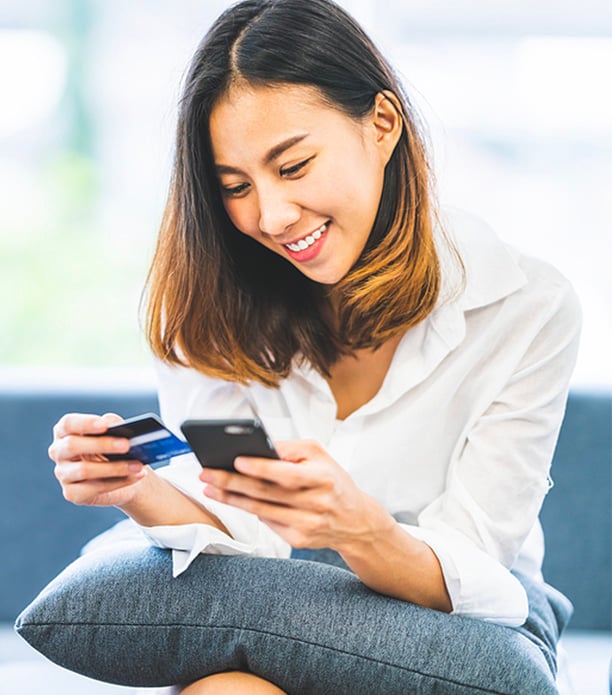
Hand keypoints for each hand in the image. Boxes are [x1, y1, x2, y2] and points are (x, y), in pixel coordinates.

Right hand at [48, 413, 146, 507]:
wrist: (126, 473)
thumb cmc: (116, 448)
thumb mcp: (116, 432)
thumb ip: (114, 425)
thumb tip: (114, 426)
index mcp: (66, 431)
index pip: (68, 424)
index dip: (85, 423)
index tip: (104, 425)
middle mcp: (59, 452)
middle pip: (72, 445)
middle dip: (102, 444)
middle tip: (127, 445)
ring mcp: (63, 474)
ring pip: (85, 470)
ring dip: (115, 467)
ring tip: (138, 465)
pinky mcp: (72, 493)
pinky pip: (94, 488)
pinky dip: (119, 482)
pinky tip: (135, 476)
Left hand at [199, 439, 388, 552]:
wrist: (356, 521)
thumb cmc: (333, 480)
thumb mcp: (320, 455)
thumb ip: (291, 449)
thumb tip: (258, 448)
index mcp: (323, 478)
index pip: (288, 474)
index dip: (262, 468)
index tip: (236, 460)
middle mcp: (316, 503)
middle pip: (267, 493)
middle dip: (232, 482)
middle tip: (207, 474)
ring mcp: (307, 525)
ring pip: (261, 510)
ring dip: (232, 499)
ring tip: (209, 488)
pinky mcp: (299, 540)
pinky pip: (267, 523)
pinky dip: (248, 510)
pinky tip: (232, 500)